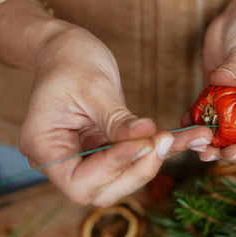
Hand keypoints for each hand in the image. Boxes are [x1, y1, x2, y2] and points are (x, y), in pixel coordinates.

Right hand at [18, 22, 203, 205]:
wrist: (66, 48)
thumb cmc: (70, 59)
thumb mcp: (93, 86)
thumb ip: (116, 118)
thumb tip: (146, 137)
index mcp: (44, 147)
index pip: (78, 181)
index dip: (112, 169)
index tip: (140, 143)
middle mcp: (62, 159)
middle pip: (103, 188)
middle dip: (138, 168)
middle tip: (164, 140)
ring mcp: (85, 157)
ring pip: (124, 177)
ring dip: (156, 160)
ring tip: (187, 137)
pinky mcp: (106, 149)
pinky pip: (135, 156)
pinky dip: (163, 148)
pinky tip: (191, 137)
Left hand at [184, 0, 235, 164]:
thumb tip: (219, 81)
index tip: (231, 150)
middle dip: (231, 151)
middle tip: (206, 152)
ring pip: (233, 140)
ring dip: (213, 144)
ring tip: (194, 144)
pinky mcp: (227, 106)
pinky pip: (214, 123)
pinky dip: (199, 126)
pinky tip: (185, 123)